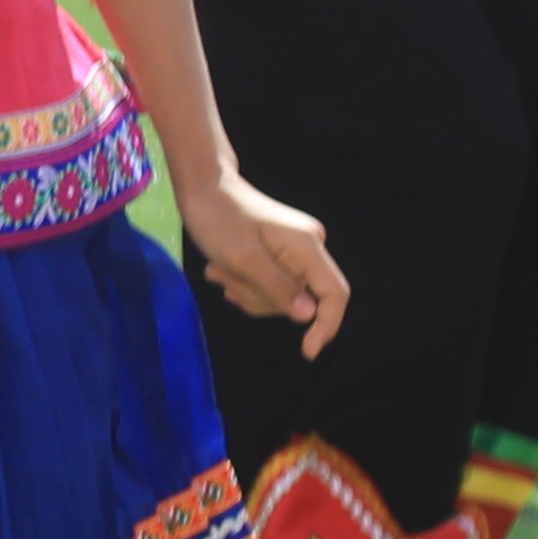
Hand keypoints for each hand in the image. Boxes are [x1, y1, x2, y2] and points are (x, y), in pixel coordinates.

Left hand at [181, 163, 351, 353]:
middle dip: (260, 298)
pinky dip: (244, 285)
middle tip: (225, 278)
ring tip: (218, 270)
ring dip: (246, 291)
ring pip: (279, 297)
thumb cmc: (218, 219)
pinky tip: (221, 269)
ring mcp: (293, 252)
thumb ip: (277, 287)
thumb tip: (308, 316)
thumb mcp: (243, 259)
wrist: (201, 187)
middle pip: (299, 300)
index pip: (336, 294)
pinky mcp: (277, 255)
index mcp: (307, 246)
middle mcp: (308, 249)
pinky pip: (267, 287)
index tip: (307, 352)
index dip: (327, 325)